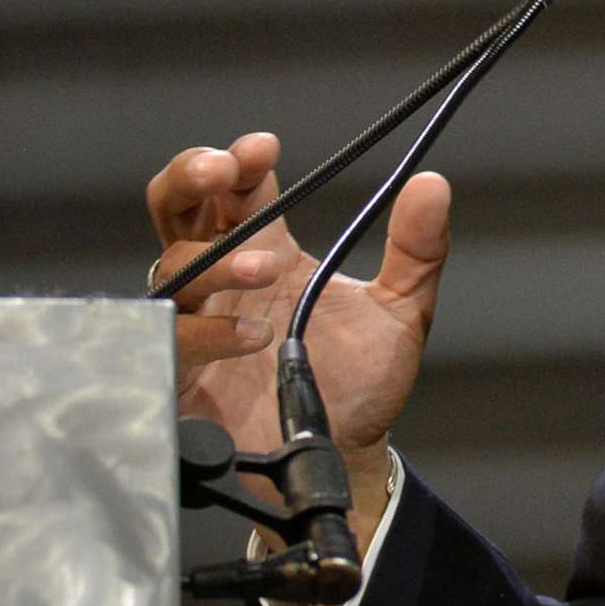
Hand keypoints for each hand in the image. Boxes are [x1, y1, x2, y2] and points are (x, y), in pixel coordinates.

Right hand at [146, 132, 450, 555]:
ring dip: (215, 257)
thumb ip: (418, 250)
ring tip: (266, 267)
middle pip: (176, 208)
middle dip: (188, 177)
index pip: (236, 188)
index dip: (238, 159)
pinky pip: (171, 339)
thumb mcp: (401, 311)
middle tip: (219, 170)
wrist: (345, 457)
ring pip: (171, 267)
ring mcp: (199, 323)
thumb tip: (433, 184)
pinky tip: (250, 332)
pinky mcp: (183, 374)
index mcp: (268, 252)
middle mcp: (224, 281)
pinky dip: (206, 329)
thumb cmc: (360, 383)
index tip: (263, 149)